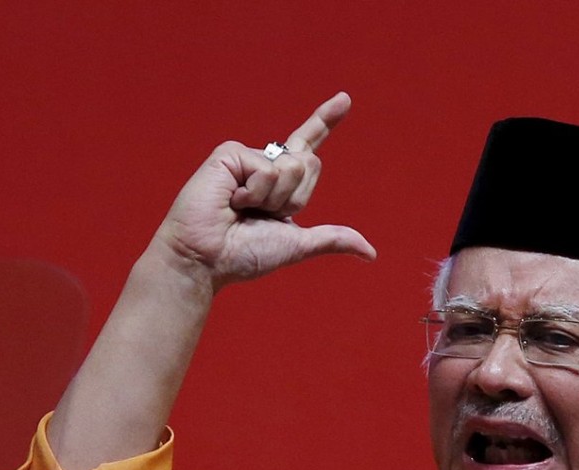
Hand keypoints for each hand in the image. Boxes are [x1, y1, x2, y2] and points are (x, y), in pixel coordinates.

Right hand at [151, 92, 375, 291]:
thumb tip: (371, 253)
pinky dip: (255, 193)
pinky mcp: (230, 154)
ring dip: (273, 199)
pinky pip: (268, 170)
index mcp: (279, 184)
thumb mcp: (298, 244)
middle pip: (310, 164)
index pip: (307, 147)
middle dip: (295, 198)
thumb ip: (332, 239)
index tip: (344, 99)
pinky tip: (230, 201)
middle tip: (261, 215)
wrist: (208, 261)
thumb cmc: (244, 255)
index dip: (325, 121)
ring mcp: (246, 157)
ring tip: (241, 209)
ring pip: (292, 167)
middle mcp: (264, 166)